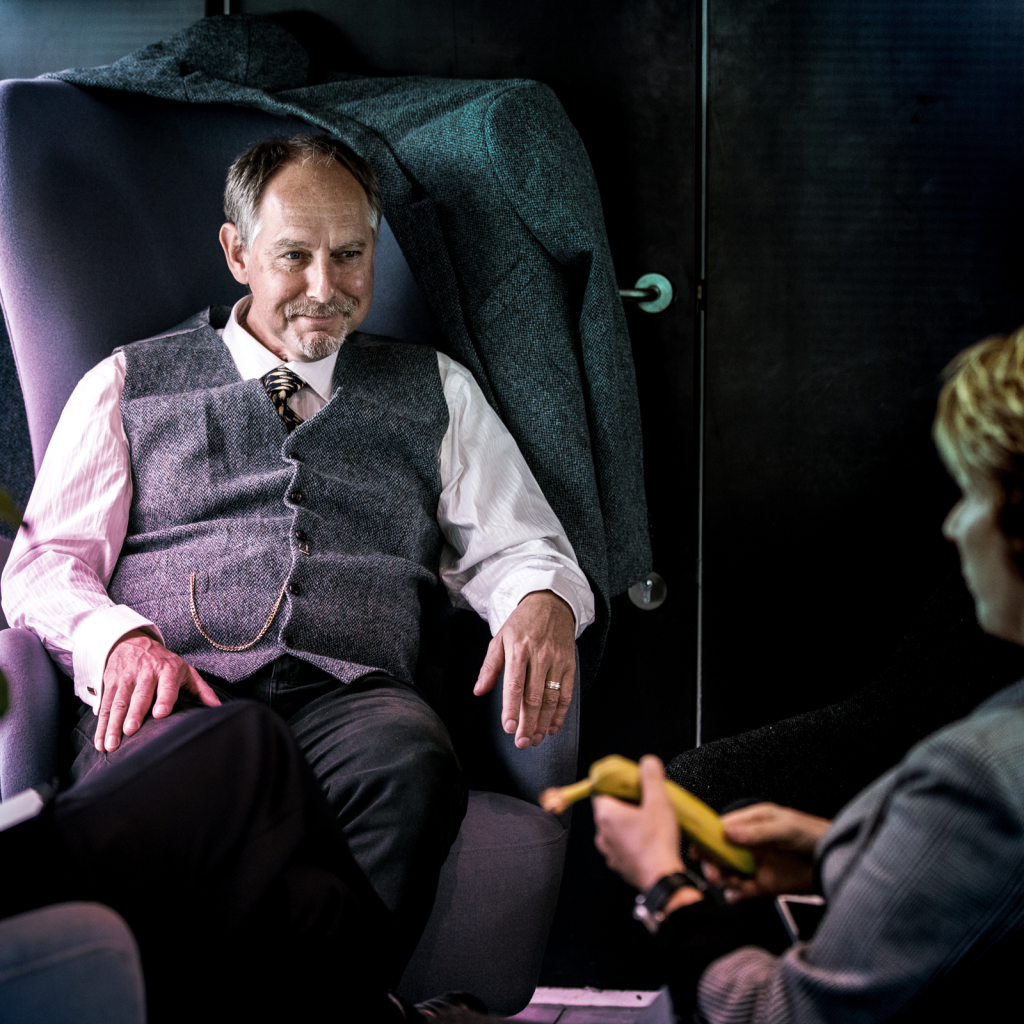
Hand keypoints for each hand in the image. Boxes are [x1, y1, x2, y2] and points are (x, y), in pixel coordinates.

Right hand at [96, 629, 220, 751]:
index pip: (166, 686)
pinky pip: (105, 706)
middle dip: (134, 714)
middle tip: (130, 731)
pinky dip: (101, 725)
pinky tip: (100, 742)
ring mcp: (126, 678)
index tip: (160, 714)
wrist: (132, 641)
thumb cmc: (164, 663)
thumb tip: (218, 708)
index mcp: (167, 670)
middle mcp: (145, 673)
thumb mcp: (185, 670)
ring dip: (113, 724)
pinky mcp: (110, 684)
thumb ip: (201, 690)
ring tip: (111, 744)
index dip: (164, 699)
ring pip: (118, 702)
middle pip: (139, 696)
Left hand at [474, 589, 575, 749]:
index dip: (511, 708)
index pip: (514, 685)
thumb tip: (479, 691)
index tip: (509, 727)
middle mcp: (539, 656)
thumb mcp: (499, 639)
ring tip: (536, 738)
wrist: (551, 604)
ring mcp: (557, 660)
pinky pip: (566, 693)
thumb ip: (489, 667)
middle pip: (534, 696)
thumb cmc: (522, 624)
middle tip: (522, 742)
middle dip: (528, 723)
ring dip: (544, 722)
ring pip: (551, 698)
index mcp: (518, 649)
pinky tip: (552, 726)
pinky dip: (560, 713)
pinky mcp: (570, 664)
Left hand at [593, 756, 701, 912]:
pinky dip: (633, 842)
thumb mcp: (659, 801)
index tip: (629, 785)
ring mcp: (609, 852)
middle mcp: (602, 834)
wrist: (663, 880)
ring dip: (629, 824)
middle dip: (626, 804)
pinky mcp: (620, 866)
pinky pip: (622, 847)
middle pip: (609, 810)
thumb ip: (651, 777)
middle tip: (645, 802)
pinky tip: (650, 841)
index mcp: (606, 814)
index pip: (601, 791)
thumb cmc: (657, 843)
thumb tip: (647, 762)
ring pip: (616, 830)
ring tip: (650, 822)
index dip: (616, 786)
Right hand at [698, 802, 830, 902]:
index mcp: (754, 822)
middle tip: (712, 869)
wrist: (841, 864)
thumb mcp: (787, 829)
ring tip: (724, 882)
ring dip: (722, 878)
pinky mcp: (766, 885)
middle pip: (722, 851)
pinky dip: (736, 894)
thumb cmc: (817, 837)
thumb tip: (728, 833)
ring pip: (730, 872)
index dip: (708, 836)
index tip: (697, 847)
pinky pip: (744, 890)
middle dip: (713, 860)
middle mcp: (752, 843)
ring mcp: (758, 864)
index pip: (723, 827)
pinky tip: (734, 895)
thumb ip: (758, 832)